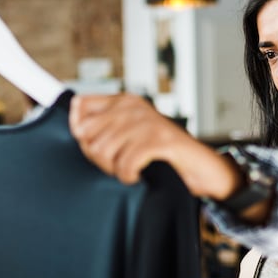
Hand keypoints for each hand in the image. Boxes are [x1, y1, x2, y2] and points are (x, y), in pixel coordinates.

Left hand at [68, 93, 241, 198]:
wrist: (201, 167)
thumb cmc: (163, 155)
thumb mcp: (130, 136)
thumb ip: (104, 129)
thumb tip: (76, 129)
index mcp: (124, 102)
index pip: (80, 106)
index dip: (80, 131)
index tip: (95, 146)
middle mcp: (134, 107)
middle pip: (87, 134)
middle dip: (97, 157)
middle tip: (116, 164)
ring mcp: (148, 122)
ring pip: (103, 150)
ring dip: (113, 169)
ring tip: (128, 169)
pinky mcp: (160, 140)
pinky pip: (125, 162)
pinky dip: (128, 175)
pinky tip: (136, 176)